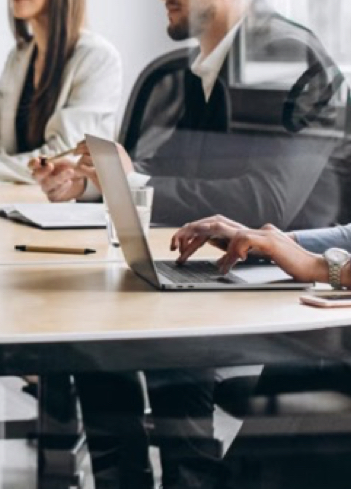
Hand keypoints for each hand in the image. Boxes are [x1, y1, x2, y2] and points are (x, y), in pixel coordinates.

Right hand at [29, 157, 86, 202]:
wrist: (78, 182)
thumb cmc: (68, 168)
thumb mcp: (65, 161)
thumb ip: (59, 160)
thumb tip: (56, 159)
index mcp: (41, 167)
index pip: (32, 165)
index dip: (33, 163)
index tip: (38, 160)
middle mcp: (41, 178)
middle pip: (36, 176)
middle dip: (42, 171)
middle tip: (51, 165)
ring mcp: (46, 188)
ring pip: (47, 185)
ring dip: (59, 177)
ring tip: (70, 171)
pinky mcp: (53, 197)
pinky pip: (55, 193)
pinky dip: (63, 187)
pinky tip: (69, 182)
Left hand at [170, 216, 323, 279]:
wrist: (313, 266)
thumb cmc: (286, 264)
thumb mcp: (255, 257)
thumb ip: (238, 253)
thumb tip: (220, 260)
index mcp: (244, 232)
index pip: (212, 226)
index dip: (192, 234)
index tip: (177, 248)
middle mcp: (248, 229)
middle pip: (211, 222)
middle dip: (188, 234)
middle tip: (175, 250)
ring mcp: (258, 233)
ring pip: (220, 226)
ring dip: (200, 240)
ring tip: (187, 254)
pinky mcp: (268, 242)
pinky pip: (242, 240)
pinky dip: (230, 252)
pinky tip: (225, 265)